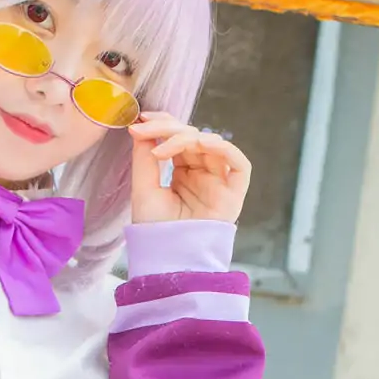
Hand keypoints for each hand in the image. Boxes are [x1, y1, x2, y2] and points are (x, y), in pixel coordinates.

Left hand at [129, 114, 251, 225]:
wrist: (168, 258)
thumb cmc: (156, 230)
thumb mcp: (144, 188)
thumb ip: (144, 157)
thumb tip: (141, 127)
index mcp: (183, 172)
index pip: (178, 137)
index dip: (163, 124)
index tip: (140, 120)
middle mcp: (202, 173)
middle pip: (192, 136)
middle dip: (168, 129)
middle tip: (144, 129)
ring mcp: (219, 182)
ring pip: (212, 144)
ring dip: (187, 138)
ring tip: (163, 149)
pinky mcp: (234, 193)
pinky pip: (239, 164)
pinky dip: (223, 148)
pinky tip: (199, 144)